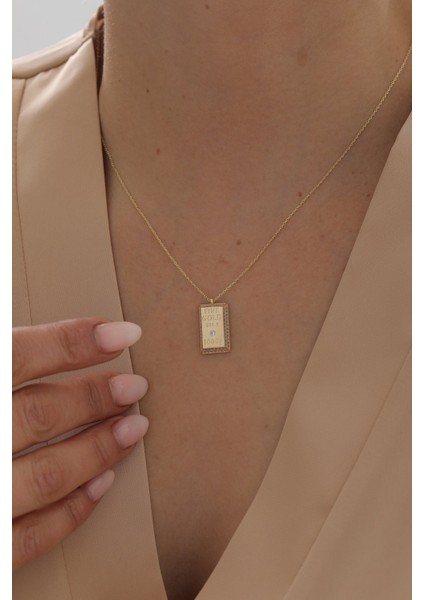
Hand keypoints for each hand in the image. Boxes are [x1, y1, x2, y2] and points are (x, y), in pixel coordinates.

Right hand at [12, 317, 148, 570]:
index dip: (73, 341)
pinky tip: (103, 484)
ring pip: (45, 473)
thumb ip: (10, 363)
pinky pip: (32, 534)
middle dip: (94, 397)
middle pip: (39, 413)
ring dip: (96, 449)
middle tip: (136, 386)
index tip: (125, 334)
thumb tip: (65, 344)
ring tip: (134, 427)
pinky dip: (72, 509)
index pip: (18, 356)